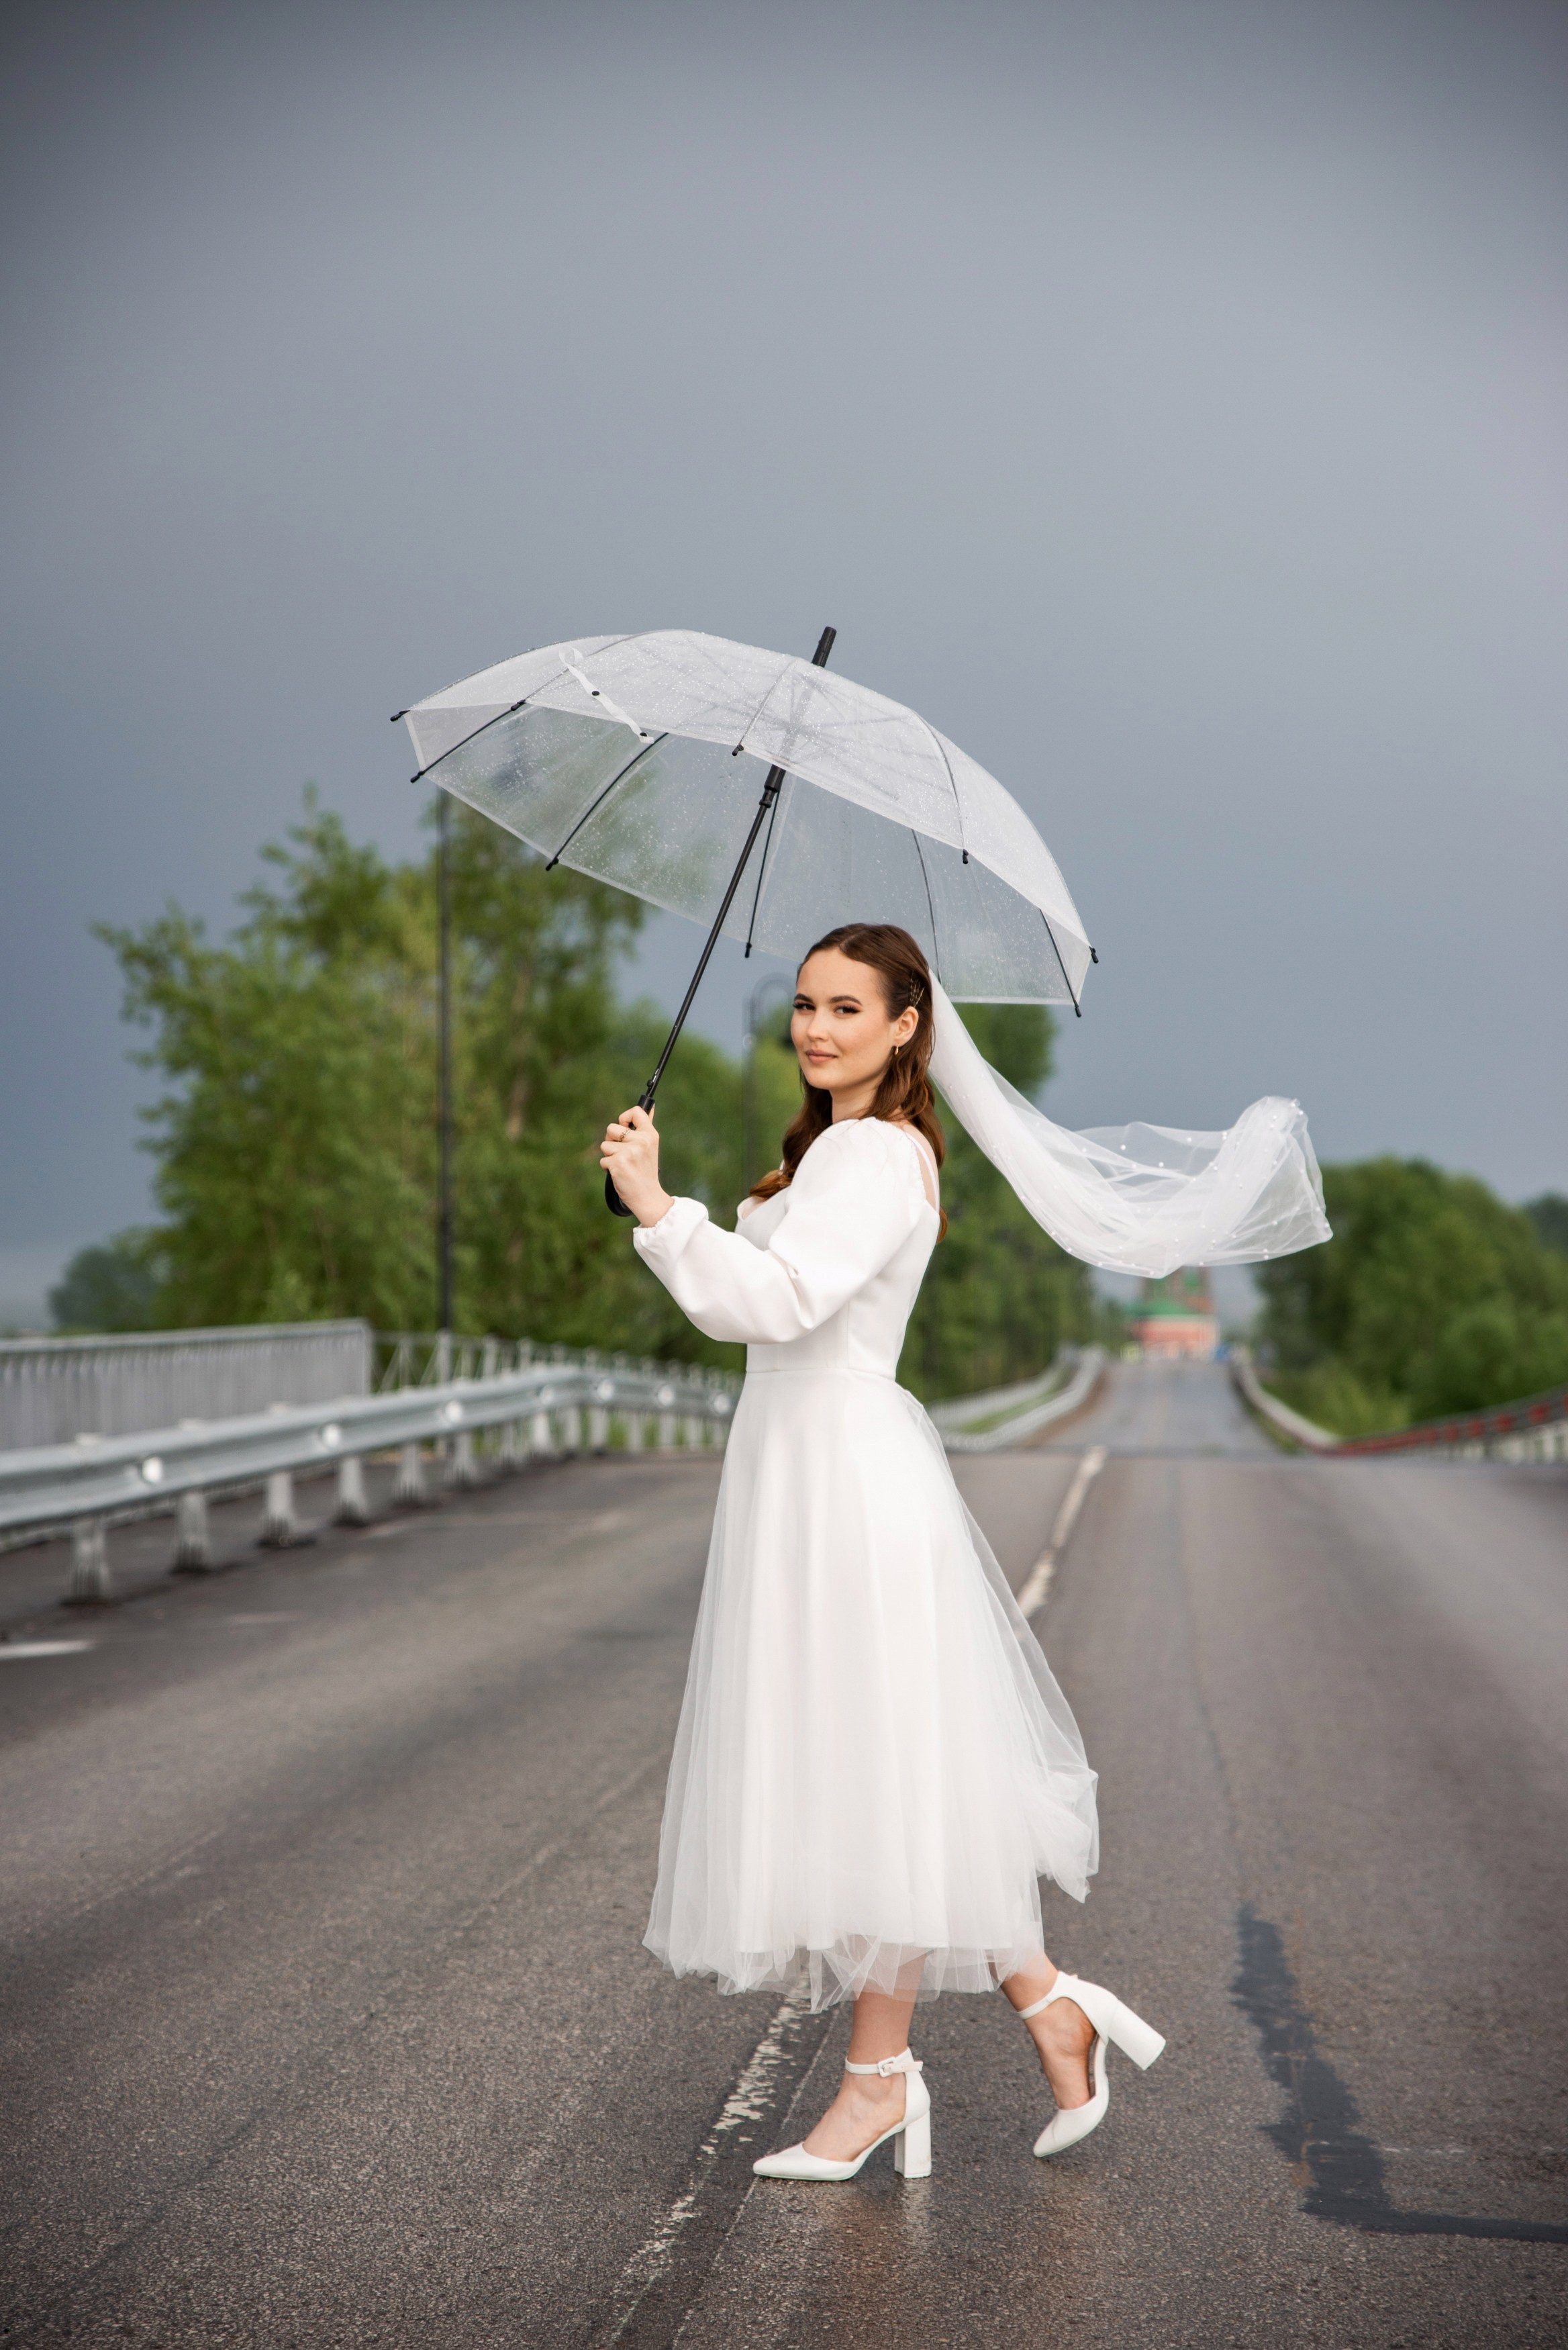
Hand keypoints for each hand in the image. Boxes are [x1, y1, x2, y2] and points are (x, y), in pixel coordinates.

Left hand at [599, 1105, 673, 1227]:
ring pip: (605, 1145)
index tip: (625, 1127)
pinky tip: (620, 1174)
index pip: (636, 1111)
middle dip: (611, 1141)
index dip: (625, 1117)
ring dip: (609, 1156)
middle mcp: (641, 1141)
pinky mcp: (618, 1163)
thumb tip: (651, 1105)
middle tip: (623, 1153)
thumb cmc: (646, 1172)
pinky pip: (603, 1159)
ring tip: (623, 1166)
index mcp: (650, 1135)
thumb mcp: (650, 1147)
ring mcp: (629, 1152)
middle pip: (612, 1128)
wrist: (648, 1197)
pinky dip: (608, 1167)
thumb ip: (645, 1127)